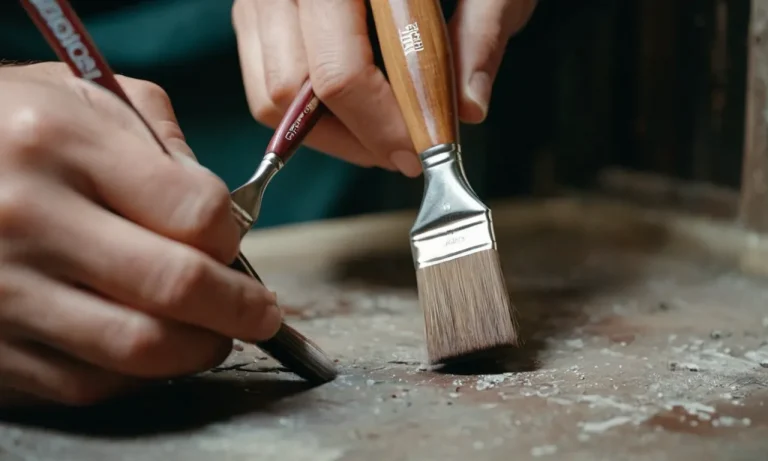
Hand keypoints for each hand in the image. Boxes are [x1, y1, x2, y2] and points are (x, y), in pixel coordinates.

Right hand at [0, 63, 280, 407]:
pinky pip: (85, 381)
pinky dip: (136, 375)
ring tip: (214, 336)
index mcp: (60, 143)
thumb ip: (163, 142)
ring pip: (138, 347)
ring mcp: (0, 288)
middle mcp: (26, 217)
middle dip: (240, 308)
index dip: (231, 236)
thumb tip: (221, 216)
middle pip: (176, 285)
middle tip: (262, 313)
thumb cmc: (9, 129)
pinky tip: (149, 348)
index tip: (234, 243)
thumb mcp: (83, 96)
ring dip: (198, 350)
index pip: (194, 211)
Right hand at [232, 0, 537, 176]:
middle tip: (402, 149)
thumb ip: (481, 34)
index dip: (382, 127)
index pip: (341, 72)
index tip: (420, 153)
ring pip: (269, 89)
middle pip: (289, 90)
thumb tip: (468, 112)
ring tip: (382, 129)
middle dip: (352, 136)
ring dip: (326, 129)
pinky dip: (308, 102)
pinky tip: (357, 99)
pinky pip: (266, 70)